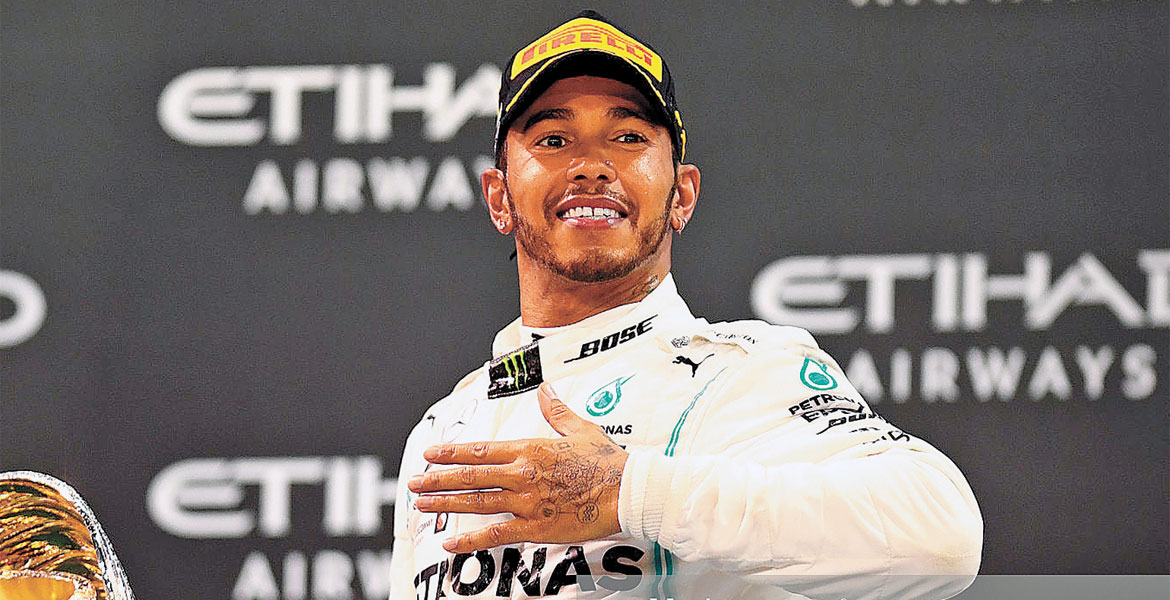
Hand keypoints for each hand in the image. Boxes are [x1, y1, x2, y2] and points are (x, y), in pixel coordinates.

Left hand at [408, 382, 628, 552]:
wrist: (628, 491)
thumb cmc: (607, 461)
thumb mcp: (580, 429)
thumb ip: (556, 411)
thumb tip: (545, 390)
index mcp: (530, 449)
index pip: (480, 450)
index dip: (451, 453)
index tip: (430, 454)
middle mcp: (522, 474)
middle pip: (470, 477)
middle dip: (438, 479)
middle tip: (413, 482)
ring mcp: (526, 501)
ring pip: (476, 503)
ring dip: (445, 504)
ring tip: (422, 505)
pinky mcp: (536, 527)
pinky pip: (496, 535)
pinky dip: (470, 540)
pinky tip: (450, 543)